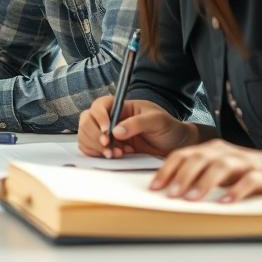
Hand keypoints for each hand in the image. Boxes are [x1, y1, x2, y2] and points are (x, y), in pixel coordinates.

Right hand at [77, 96, 198, 158]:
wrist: (175, 145)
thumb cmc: (168, 127)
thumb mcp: (157, 121)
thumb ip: (137, 123)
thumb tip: (116, 131)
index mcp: (120, 107)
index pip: (99, 106)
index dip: (99, 118)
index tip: (107, 132)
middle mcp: (110, 118)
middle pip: (87, 121)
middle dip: (95, 135)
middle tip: (108, 146)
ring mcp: (107, 133)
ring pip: (86, 135)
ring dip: (96, 146)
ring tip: (115, 153)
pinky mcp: (108, 147)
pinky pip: (91, 148)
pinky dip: (98, 154)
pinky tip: (115, 155)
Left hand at [152, 139, 261, 202]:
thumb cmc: (248, 172)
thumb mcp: (220, 172)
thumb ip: (200, 177)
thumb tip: (170, 194)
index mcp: (211, 150)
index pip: (183, 155)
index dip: (167, 170)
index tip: (154, 187)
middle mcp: (226, 152)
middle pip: (199, 158)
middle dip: (181, 176)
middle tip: (170, 194)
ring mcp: (246, 162)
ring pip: (221, 167)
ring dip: (204, 183)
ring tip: (192, 200)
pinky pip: (249, 181)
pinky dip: (235, 191)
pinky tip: (225, 202)